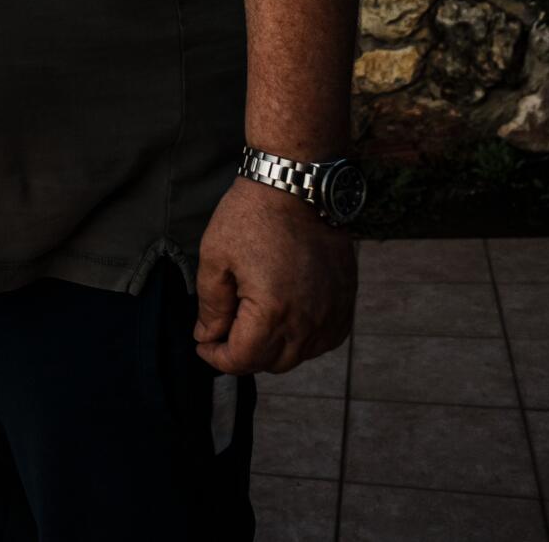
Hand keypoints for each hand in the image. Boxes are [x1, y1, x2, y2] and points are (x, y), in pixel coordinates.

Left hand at [193, 175, 355, 374]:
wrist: (296, 185)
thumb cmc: (251, 217)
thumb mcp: (215, 257)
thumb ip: (211, 306)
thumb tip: (208, 337)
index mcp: (272, 312)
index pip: (242, 360)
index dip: (216, 358)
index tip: (203, 344)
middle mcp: (308, 320)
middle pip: (271, 363)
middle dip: (243, 354)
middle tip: (225, 330)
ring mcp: (331, 312)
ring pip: (299, 355)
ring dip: (274, 348)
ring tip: (253, 322)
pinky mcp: (345, 302)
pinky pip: (325, 340)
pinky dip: (304, 339)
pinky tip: (286, 319)